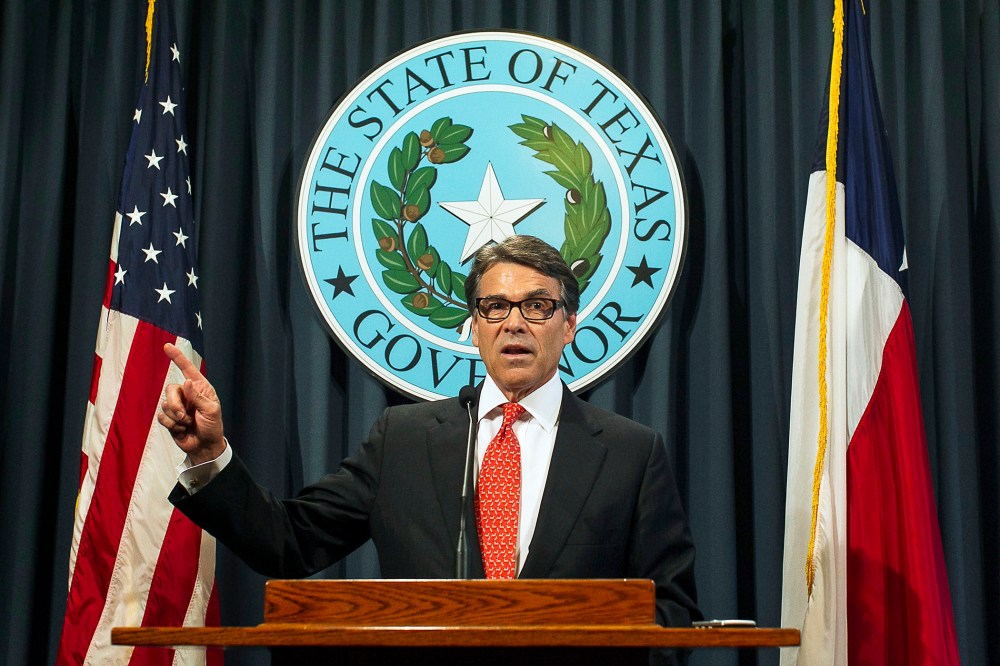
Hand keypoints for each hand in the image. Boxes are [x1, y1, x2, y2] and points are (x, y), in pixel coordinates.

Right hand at [157, 342, 225, 463]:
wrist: (204, 446)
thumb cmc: (212, 426)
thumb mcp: (210, 411)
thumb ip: (197, 397)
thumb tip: (187, 381)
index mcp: (200, 388)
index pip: (188, 370)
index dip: (177, 357)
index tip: (167, 346)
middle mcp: (187, 394)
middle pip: (170, 389)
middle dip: (175, 404)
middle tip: (185, 416)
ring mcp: (177, 406)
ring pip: (165, 404)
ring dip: (176, 417)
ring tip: (187, 424)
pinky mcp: (169, 418)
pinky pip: (162, 417)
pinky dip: (172, 425)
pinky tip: (181, 430)